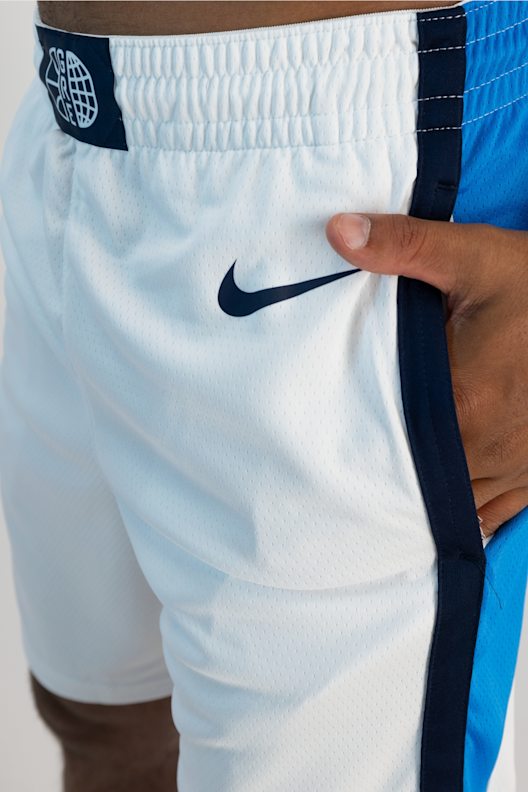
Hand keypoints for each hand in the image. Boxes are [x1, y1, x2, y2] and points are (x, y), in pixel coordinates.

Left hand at [325, 212, 527, 539]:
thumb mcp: (472, 256)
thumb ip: (404, 247)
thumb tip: (337, 231)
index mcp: (463, 403)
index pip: (387, 444)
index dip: (357, 444)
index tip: (333, 436)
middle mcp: (490, 447)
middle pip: (416, 478)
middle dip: (387, 469)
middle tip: (352, 460)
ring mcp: (517, 467)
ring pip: (452, 504)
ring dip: (423, 494)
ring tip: (391, 476)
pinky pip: (492, 513)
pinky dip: (465, 511)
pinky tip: (440, 499)